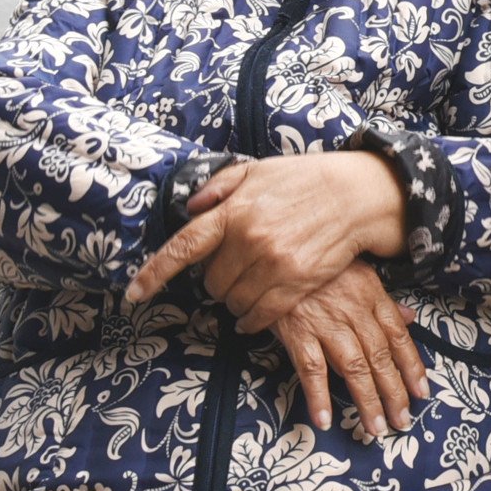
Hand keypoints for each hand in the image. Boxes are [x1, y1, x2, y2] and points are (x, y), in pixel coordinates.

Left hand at [124, 151, 408, 328]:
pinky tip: (253, 314)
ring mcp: (273, 264)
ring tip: (248, 286)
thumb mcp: (258, 170)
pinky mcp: (296, 283)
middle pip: (211, 281)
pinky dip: (251, 320)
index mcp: (234, 211)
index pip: (183, 247)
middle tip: (232, 269)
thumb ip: (220, 186)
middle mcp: (249, 240)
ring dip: (234, 301)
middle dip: (215, 280)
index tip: (134, 293)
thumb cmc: (305, 180)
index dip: (154, 273)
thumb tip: (191, 208)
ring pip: (233, 302)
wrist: (356, 195)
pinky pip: (261, 316)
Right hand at [270, 262, 427, 435]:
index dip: (412, 366)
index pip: (399, 336)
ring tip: (375, 429)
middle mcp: (353, 312)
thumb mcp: (357, 273)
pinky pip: (311, 369)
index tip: (422, 393)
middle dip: (394, 393)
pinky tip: (324, 420)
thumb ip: (382, 301)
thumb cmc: (319, 268)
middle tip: (402, 422)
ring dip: (367, 401)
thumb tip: (410, 318)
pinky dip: (318, 396)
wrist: (275, 256)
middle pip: (380, 357)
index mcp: (371, 296)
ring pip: (354, 367)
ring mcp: (325, 323)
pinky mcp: (297, 333)